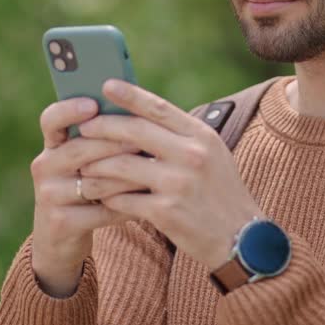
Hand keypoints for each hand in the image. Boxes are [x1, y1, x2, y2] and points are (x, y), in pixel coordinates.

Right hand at [29, 96, 146, 296]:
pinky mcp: (61, 223)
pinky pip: (101, 211)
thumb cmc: (85, 187)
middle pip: (79, 149)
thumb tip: (141, 111)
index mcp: (52, 145)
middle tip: (145, 139)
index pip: (51, 119)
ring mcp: (49, 196)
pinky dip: (128, 205)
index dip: (69, 110)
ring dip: (128, 176)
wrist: (61, 237)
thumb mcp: (86, 161)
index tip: (93, 104)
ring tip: (156, 170)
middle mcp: (45, 166)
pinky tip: (150, 201)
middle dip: (115, 143)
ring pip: (95, 181)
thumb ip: (103, 139)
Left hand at [77, 79, 262, 271]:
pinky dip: (109, 197)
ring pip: (122, 166)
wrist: (242, 239)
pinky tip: (101, 196)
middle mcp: (191, 156)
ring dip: (97, 165)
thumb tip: (143, 115)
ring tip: (83, 165)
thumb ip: (182, 136)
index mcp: (202, 136)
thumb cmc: (222, 193)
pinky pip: (124, 199)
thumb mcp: (213, 154)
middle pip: (135, 132)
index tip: (107, 84)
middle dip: (103, 127)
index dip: (130, 95)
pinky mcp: (166, 212)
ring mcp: (178, 184)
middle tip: (83, 127)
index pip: (159, 108)